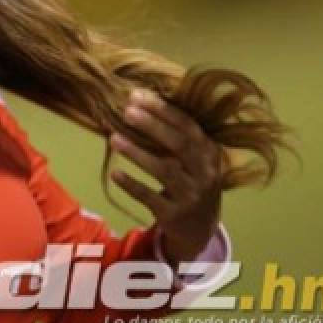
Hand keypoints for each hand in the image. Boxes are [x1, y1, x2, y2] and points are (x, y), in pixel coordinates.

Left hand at [109, 89, 221, 265]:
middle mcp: (205, 173)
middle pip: (178, 144)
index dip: (162, 109)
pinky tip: (115, 173)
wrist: (200, 228)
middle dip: (152, 125)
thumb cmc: (191, 180)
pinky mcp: (174, 215)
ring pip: (164, 170)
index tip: (136, 95)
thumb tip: (139, 102)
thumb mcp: (194, 159)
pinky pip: (150, 197)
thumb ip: (176, 135)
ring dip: (137, 153)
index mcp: (209, 152)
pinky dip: (132, 185)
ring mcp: (191, 195)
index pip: (187, 125)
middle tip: (127, 111)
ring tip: (113, 138)